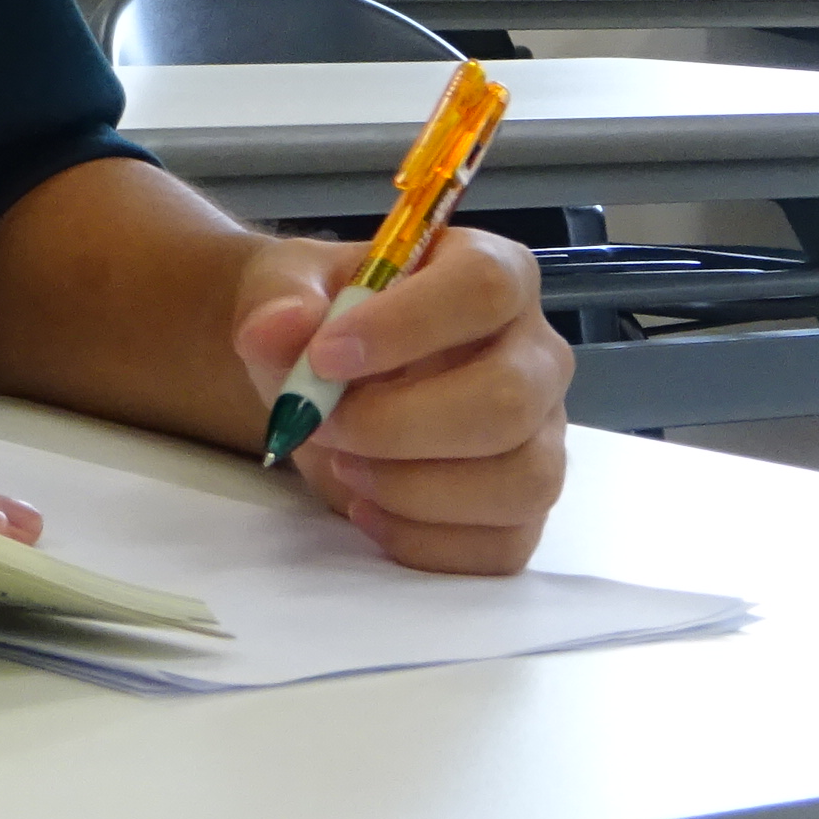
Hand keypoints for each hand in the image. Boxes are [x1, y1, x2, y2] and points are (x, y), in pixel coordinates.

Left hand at [229, 230, 570, 573]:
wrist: (325, 378)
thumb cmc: (328, 321)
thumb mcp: (287, 288)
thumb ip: (279, 300)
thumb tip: (276, 328)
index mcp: (495, 273)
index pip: (486, 288)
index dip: (407, 325)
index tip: (325, 357)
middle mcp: (536, 353)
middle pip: (509, 398)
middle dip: (399, 425)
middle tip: (321, 423)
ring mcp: (542, 435)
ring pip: (520, 480)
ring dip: (413, 487)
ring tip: (343, 466)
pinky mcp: (524, 506)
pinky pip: (503, 545)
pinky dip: (423, 539)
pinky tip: (365, 509)